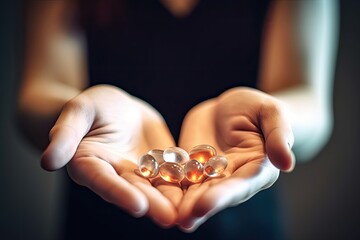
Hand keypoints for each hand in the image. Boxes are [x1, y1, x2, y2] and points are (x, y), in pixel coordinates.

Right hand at [41, 85, 182, 226]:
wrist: (117, 107)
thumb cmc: (92, 106)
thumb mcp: (79, 111)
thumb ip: (64, 135)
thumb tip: (47, 161)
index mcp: (92, 166)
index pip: (103, 182)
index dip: (119, 194)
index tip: (137, 205)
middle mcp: (117, 175)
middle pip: (134, 190)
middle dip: (153, 204)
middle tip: (171, 219)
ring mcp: (141, 172)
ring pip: (157, 187)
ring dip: (172, 200)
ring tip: (189, 213)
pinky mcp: (160, 165)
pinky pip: (173, 173)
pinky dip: (186, 182)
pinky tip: (203, 189)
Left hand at [177, 87, 294, 230]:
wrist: (233, 106)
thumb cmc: (258, 107)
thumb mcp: (271, 112)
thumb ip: (278, 135)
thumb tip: (287, 163)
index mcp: (255, 169)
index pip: (240, 186)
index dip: (223, 196)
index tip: (205, 204)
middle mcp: (232, 177)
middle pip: (214, 194)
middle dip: (198, 207)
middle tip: (181, 219)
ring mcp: (209, 173)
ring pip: (194, 189)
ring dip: (180, 202)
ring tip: (165, 213)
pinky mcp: (190, 164)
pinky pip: (178, 174)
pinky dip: (166, 182)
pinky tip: (152, 190)